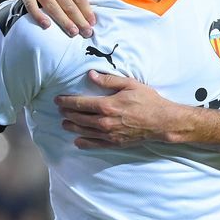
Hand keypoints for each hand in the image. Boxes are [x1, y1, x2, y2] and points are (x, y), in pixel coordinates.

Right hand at [18, 0, 100, 36]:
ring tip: (73, 32)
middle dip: (78, 19)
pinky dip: (38, 16)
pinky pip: (30, 6)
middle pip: (66, 3)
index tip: (92, 21)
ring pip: (51, 7)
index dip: (85, 9)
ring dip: (63, 21)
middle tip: (86, 32)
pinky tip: (47, 25)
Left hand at [55, 71, 185, 147]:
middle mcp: (104, 121)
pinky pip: (95, 144)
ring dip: (72, 127)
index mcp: (106, 105)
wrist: (162, 122)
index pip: (80, 104)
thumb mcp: (129, 84)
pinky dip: (84, 143)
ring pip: (84, 131)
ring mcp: (109, 134)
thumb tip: (91, 75)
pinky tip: (78, 141)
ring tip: (64, 124)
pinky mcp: (115, 143)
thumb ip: (108, 80)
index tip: (58, 100)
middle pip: (79, 118)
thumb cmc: (147, 100)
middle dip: (67, 113)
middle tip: (60, 110)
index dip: (66, 101)